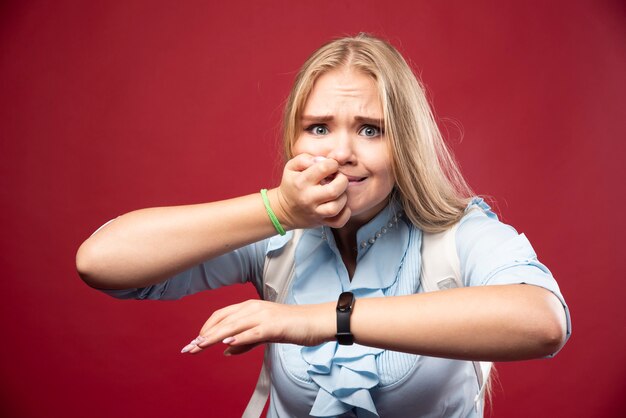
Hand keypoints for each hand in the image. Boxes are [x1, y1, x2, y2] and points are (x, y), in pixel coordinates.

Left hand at [180, 299, 334, 355]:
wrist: (316, 321)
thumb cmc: (292, 326)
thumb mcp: (264, 334)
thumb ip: (245, 341)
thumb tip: (225, 350)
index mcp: (250, 307)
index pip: (221, 315)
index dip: (205, 327)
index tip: (194, 342)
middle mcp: (254, 308)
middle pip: (223, 321)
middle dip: (203, 336)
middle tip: (188, 348)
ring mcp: (263, 316)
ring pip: (233, 326)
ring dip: (214, 337)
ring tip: (199, 346)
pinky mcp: (273, 326)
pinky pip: (252, 332)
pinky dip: (238, 337)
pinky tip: (227, 343)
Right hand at [271, 154, 350, 228]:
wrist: (283, 210)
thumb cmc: (292, 184)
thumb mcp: (291, 167)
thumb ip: (305, 158)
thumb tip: (321, 160)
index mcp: (301, 182)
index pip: (324, 168)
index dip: (333, 163)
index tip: (332, 166)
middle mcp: (308, 198)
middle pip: (334, 190)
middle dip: (342, 180)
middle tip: (339, 178)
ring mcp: (315, 212)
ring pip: (336, 207)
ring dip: (343, 197)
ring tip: (339, 192)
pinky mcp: (322, 222)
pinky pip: (339, 221)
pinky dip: (345, 213)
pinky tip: (340, 204)